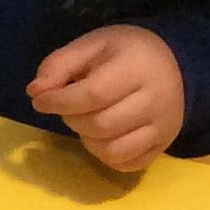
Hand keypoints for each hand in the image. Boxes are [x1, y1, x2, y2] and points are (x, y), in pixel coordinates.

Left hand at [28, 25, 184, 171]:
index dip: (59, 101)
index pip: (93, 95)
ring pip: (112, 150)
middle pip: (100, 125)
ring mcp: (164, 127)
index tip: (40, 101)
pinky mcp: (164, 146)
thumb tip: (35, 92)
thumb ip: (59, 65)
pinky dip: (106, 155)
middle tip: (69, 106)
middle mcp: (156, 101)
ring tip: (87, 119)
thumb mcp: (91, 45)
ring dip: (87, 140)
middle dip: (72, 118)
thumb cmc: (124, 53)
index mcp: (137, 68)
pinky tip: (103, 136)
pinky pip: (127, 164)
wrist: (174, 64)